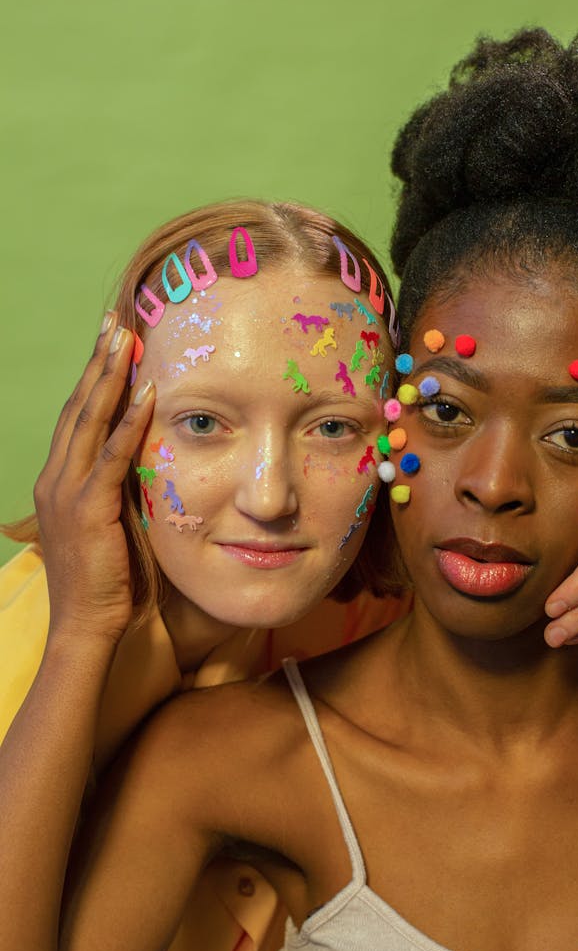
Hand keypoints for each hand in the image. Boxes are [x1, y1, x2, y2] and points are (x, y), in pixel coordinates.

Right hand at [33, 316, 154, 643]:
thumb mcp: (113, 525)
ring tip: (126, 340)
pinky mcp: (89, 508)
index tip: (110, 344)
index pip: (78, 418)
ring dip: (110, 377)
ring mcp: (68, 492)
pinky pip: (111, 456)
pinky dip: (129, 422)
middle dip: (98, 363)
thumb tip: (149, 463)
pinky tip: (146, 393)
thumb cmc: (108, 581)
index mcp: (59, 481)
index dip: (94, 379)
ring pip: (89, 421)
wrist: (88, 626)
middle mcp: (56, 479)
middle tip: (114, 324)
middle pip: (78, 408)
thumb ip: (122, 491)